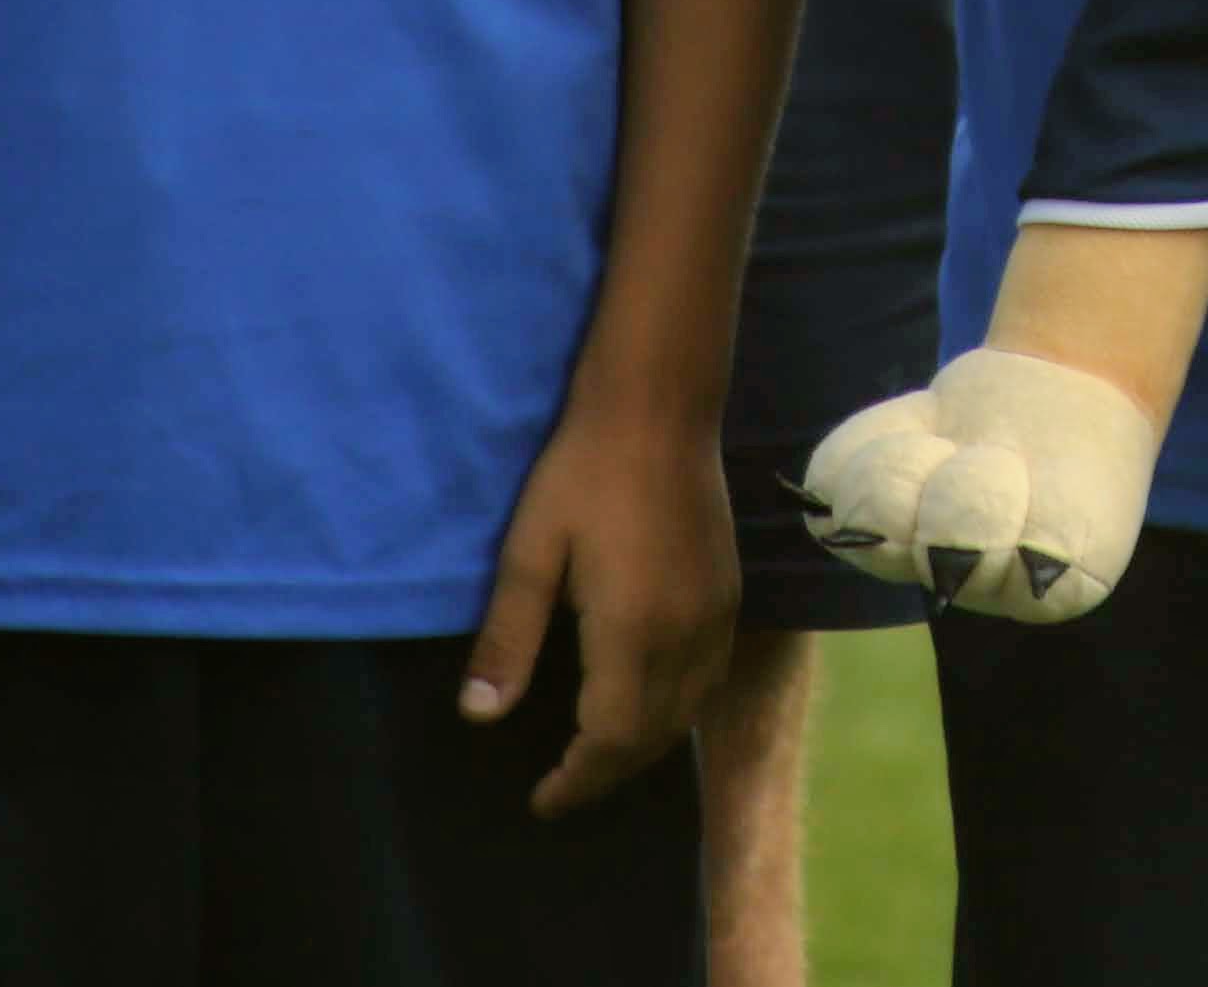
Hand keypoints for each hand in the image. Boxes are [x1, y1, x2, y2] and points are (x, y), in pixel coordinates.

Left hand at [462, 405, 734, 818]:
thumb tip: (478, 717)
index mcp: (632, 631)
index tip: (543, 799)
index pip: (610, 739)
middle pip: (652, 738)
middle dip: (607, 772)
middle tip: (563, 786)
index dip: (577, 779)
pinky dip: (677, 710)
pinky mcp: (728, 594)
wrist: (659, 407)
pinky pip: (708, 679)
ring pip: (686, 712)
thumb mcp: (529, 551)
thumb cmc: (581, 473)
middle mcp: (685, 635)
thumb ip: (508, 638)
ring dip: (644, 747)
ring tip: (600, 755)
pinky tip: (651, 701)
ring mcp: (715, 615)